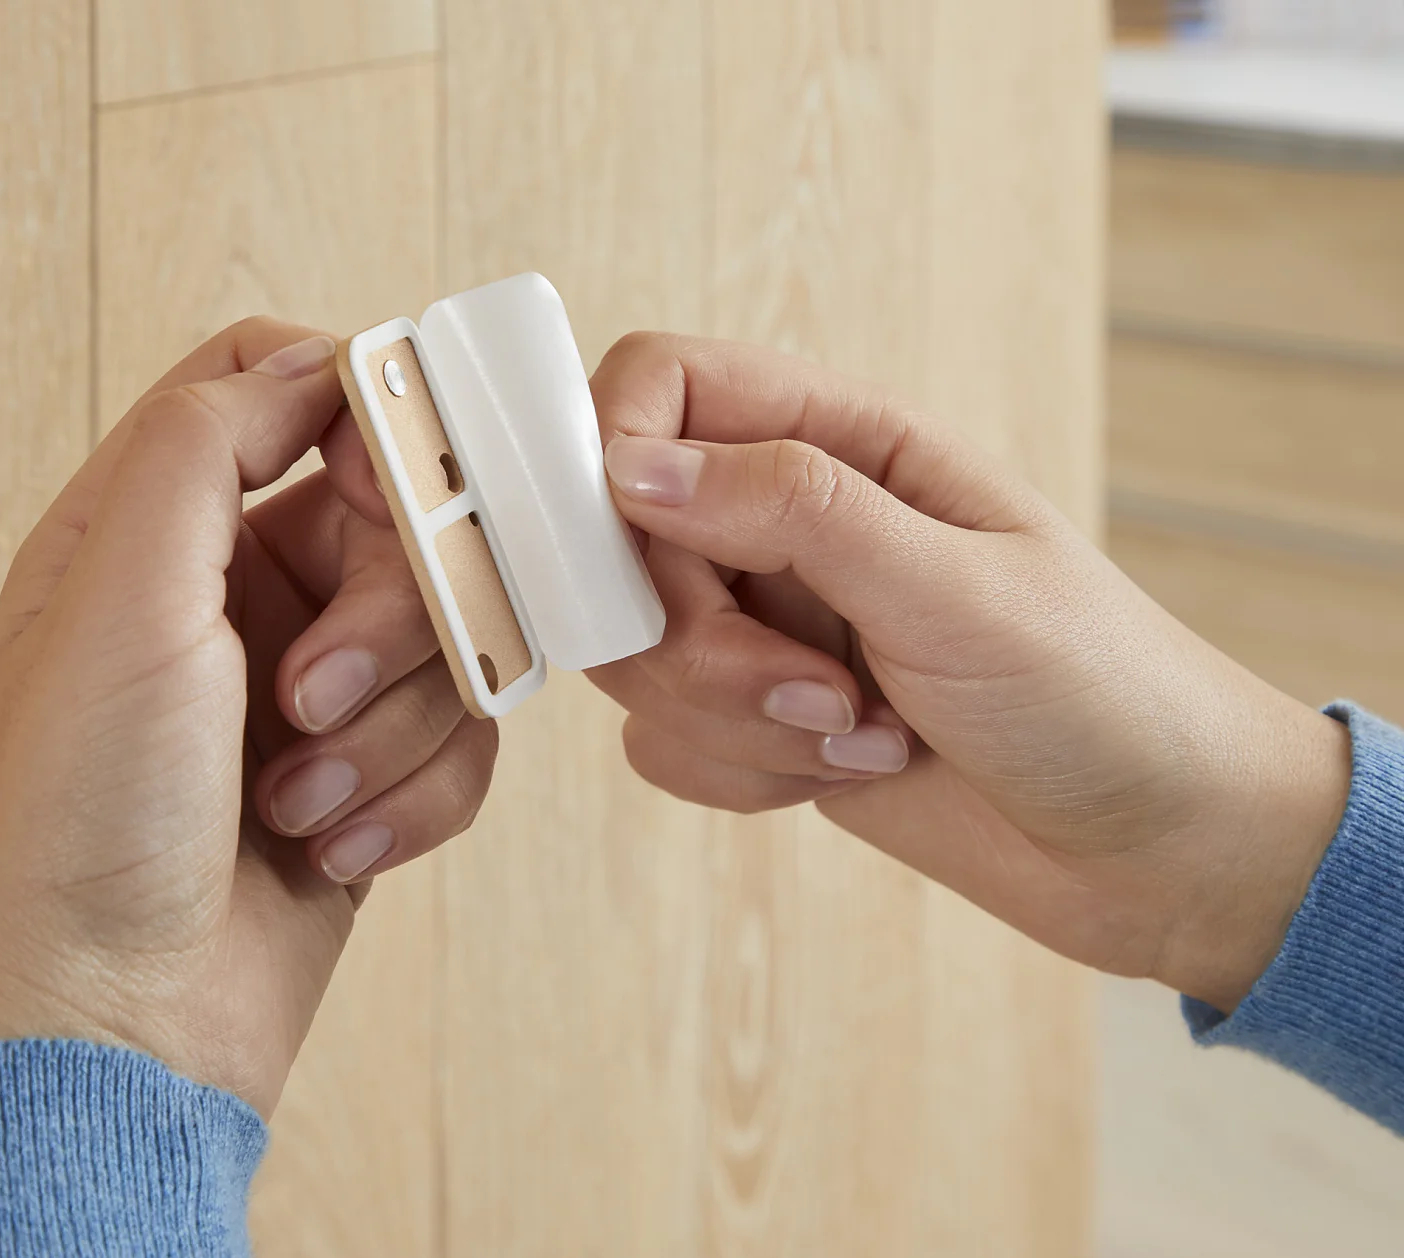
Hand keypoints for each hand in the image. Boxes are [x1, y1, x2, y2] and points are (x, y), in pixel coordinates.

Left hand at [0, 320, 495, 1115]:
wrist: (100, 1034)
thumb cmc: (76, 815)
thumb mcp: (117, 591)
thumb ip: (207, 441)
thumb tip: (317, 361)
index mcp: (149, 527)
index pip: (276, 388)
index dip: (359, 412)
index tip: (396, 485)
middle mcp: (229, 599)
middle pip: (393, 519)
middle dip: (384, 615)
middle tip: (317, 694)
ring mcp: (301, 696)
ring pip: (443, 637)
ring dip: (392, 728)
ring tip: (297, 804)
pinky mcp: (361, 787)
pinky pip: (460, 744)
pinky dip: (412, 800)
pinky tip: (331, 856)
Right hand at [586, 332, 1350, 1011]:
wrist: (1156, 849)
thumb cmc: (1103, 693)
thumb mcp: (955, 587)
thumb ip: (793, 510)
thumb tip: (633, 465)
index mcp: (848, 442)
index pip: (664, 387)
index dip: (609, 451)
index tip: (625, 549)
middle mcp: (792, 523)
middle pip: (623, 539)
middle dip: (695, 638)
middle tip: (809, 689)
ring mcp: (771, 622)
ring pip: (638, 651)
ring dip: (732, 716)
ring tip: (859, 733)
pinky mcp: (760, 717)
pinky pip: (666, 738)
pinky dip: (743, 772)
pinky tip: (847, 771)